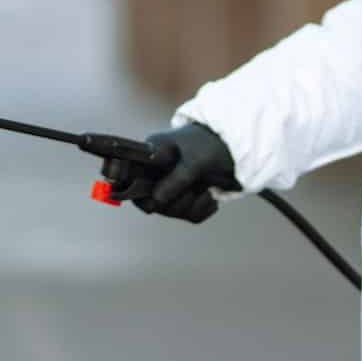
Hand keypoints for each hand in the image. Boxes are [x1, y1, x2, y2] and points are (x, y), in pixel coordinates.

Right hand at [101, 121, 235, 223]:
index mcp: (151, 155)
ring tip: (205, 189)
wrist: (234, 148)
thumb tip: (155, 201)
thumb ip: (176, 179)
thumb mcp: (195, 160)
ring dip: (190, 205)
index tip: (141, 193)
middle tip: (190, 191)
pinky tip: (211, 195)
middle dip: (172, 202)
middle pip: (149, 202)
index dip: (128, 187)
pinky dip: (202, 208)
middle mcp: (156, 172)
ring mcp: (170, 186)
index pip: (127, 175)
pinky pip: (189, 215)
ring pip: (170, 211)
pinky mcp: (186, 198)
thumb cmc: (209, 145)